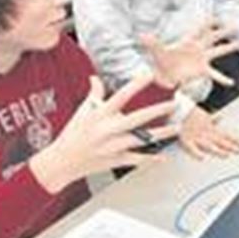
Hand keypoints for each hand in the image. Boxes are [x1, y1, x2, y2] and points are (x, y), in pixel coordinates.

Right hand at [29, 74, 177, 193]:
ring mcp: (112, 146)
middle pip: (137, 118)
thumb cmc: (72, 134)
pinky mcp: (115, 161)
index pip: (122, 96)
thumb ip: (94, 94)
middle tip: (174, 104)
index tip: (150, 74)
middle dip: (157, 111)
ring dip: (161, 134)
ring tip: (177, 128)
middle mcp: (108, 130)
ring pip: (142, 139)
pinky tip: (164, 157)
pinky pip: (136, 160)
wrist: (61, 162)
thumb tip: (95, 78)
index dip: (136, 84)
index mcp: (100, 115)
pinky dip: (151, 160)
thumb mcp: (82, 111)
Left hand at [141, 19, 238, 88]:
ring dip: (228, 47)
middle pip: (213, 37)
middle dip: (224, 31)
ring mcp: (201, 59)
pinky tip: (231, 83)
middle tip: (235, 25)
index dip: (208, 22)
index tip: (216, 16)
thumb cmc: (161, 63)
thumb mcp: (157, 52)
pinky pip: (215, 75)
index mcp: (188, 41)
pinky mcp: (202, 71)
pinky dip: (223, 79)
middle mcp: (197, 48)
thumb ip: (152, 43)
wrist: (163, 77)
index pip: (199, 29)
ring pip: (218, 51)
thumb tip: (142, 35)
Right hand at [179, 106, 238, 159]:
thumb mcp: (204, 116)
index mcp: (211, 129)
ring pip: (209, 145)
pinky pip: (192, 148)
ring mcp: (197, 137)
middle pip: (220, 141)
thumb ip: (213, 119)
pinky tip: (202, 158)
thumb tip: (220, 117)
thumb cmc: (190, 115)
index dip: (235, 140)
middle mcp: (206, 133)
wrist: (179, 111)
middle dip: (230, 146)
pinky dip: (196, 153)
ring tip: (226, 155)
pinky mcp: (186, 140)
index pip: (225, 135)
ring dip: (218, 150)